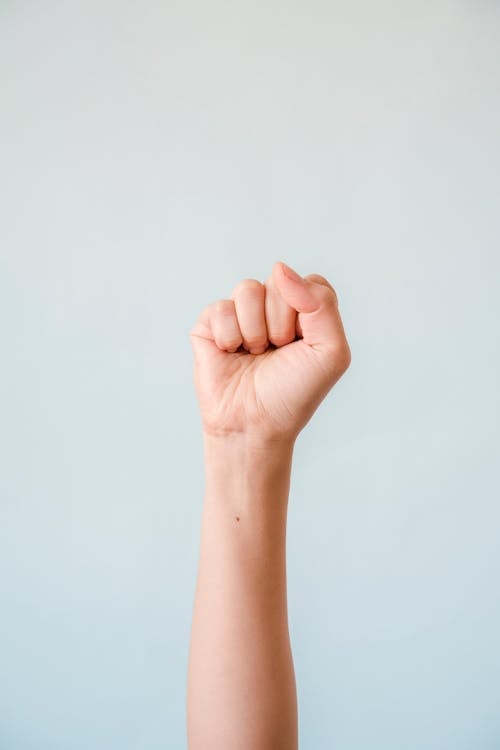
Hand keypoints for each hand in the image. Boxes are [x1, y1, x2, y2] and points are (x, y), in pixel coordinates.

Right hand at [189, 261, 350, 443]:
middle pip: (279, 283)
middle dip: (280, 323)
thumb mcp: (331, 351)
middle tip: (276, 352)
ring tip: (254, 354)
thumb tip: (280, 269)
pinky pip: (221, 308)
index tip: (304, 344)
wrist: (255, 424)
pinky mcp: (211, 324)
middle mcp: (273, 308)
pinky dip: (230, 336)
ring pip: (248, 289)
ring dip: (255, 331)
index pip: (310, 283)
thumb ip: (322, 303)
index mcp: (305, 311)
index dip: (307, 312)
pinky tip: (231, 353)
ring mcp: (241, 314)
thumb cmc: (294, 393)